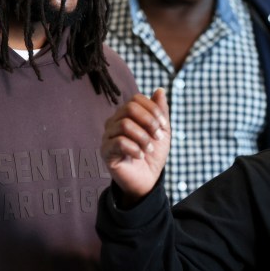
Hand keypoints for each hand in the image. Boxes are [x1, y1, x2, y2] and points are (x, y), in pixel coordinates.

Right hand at [102, 88, 170, 205]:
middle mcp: (114, 121)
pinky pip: (118, 142)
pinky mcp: (105, 151)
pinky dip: (134, 149)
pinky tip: (140, 156)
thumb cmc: (153, 154)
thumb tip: (160, 90)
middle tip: (158, 138)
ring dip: (143, 138)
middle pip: (129, 108)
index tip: (164, 127)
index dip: (153, 110)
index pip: (136, 99)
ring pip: (124, 124)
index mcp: (127, 115)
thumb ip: (160, 111)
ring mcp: (108, 136)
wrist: (147, 180)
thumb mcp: (162, 131)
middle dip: (149, 122)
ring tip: (149, 150)